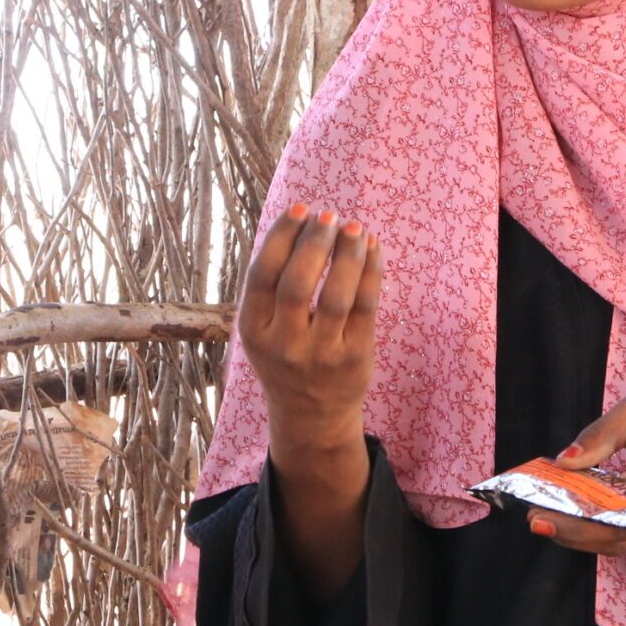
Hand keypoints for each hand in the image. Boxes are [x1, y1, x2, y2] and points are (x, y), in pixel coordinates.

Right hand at [237, 204, 382, 459]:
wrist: (312, 416)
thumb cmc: (286, 356)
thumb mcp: (263, 328)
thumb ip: (272, 286)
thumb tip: (301, 222)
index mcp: (253, 330)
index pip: (263, 274)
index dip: (281, 236)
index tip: (300, 209)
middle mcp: (284, 344)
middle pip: (298, 282)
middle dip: (314, 241)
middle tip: (329, 215)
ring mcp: (321, 353)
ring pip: (336, 294)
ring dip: (347, 253)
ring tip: (354, 228)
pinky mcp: (355, 357)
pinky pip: (365, 306)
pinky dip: (370, 271)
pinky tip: (372, 248)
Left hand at [525, 388, 625, 557]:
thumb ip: (603, 433)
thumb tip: (564, 461)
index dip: (589, 513)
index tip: (550, 507)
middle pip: (621, 532)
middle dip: (574, 530)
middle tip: (535, 519)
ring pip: (616, 540)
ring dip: (575, 535)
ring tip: (539, 520)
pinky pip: (616, 533)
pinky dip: (586, 528)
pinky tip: (558, 516)